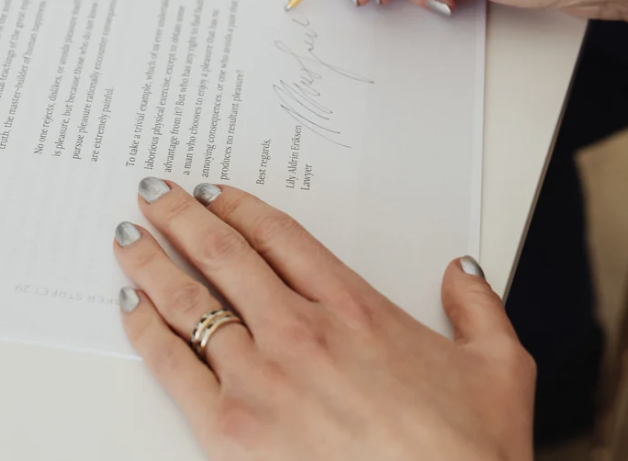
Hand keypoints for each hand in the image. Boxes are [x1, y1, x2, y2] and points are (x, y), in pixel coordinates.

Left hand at [114, 178, 535, 460]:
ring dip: (154, 263)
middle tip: (157, 194)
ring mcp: (264, 379)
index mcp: (355, 308)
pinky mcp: (235, 432)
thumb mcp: (499, 362)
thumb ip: (478, 305)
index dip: (241, 207)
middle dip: (184, 217)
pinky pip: (174, 367)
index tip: (215, 193)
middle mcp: (302, 331)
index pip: (281, 237)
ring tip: (129, 238)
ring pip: (192, 301)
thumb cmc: (468, 448)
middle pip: (226, 254)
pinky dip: (147, 332)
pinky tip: (131, 309)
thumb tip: (464, 269)